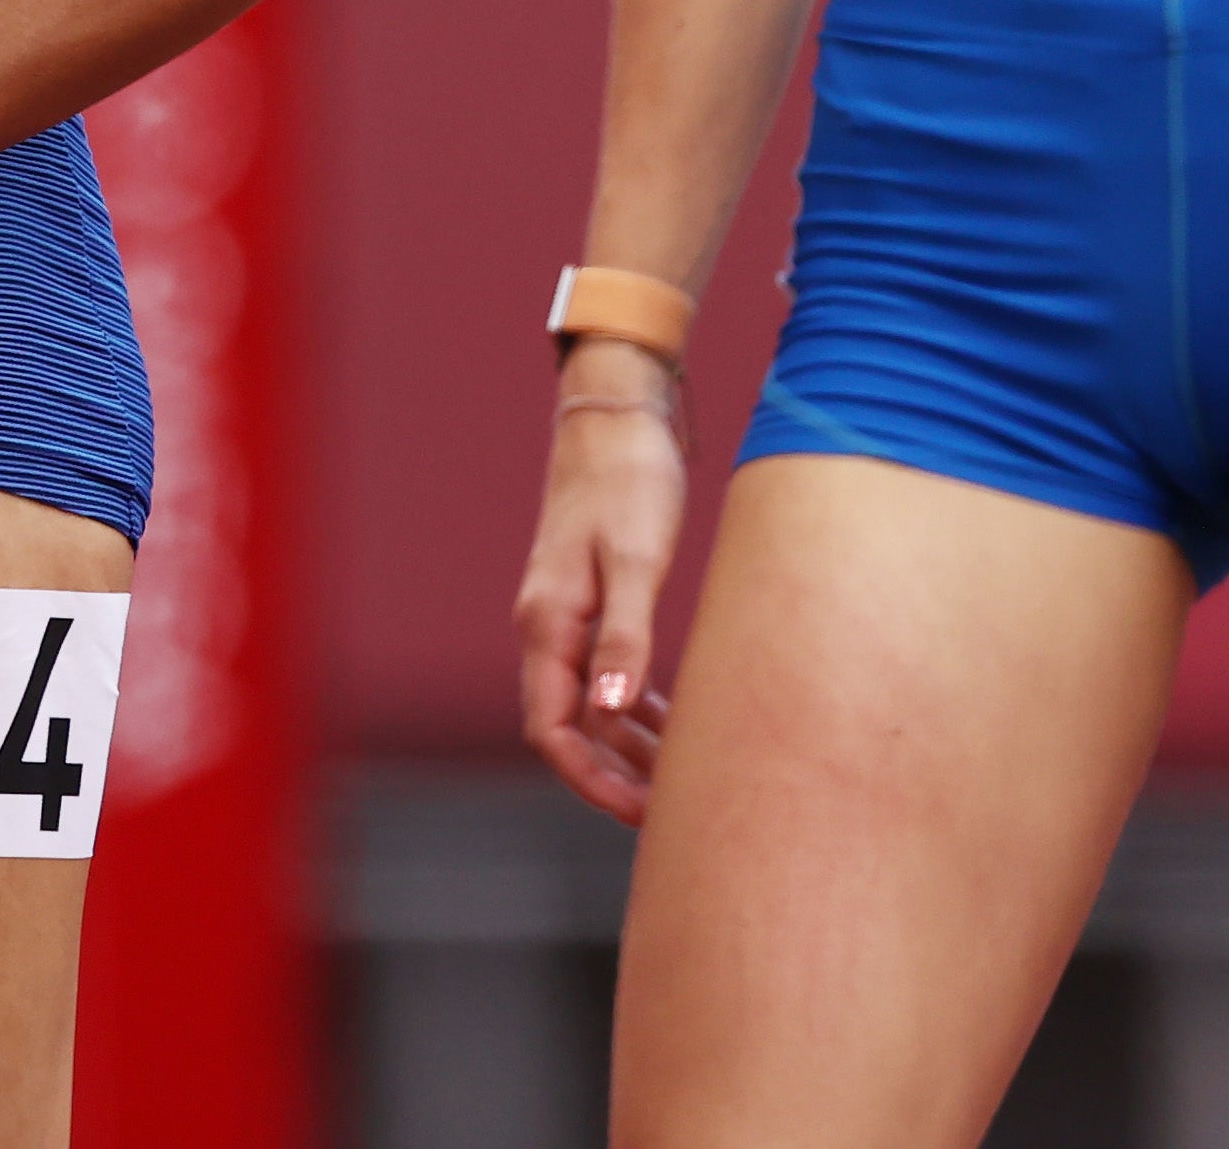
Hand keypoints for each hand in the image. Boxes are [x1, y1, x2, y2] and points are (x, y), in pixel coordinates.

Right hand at [512, 351, 686, 823]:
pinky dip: (632, 706)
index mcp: (547, 622)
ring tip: (683, 778)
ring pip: (586, 705)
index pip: (553, 729)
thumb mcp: (637, 558)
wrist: (618, 412)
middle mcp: (545, 625)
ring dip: (626, 746)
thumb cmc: (630, 478)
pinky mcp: (587, 597)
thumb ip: (624, 637)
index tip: (644, 817)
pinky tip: (674, 721)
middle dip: (612, 777)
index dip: (592, 782)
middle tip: (672, 815)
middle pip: (565, 727)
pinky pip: (601, 673)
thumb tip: (607, 712)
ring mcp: (563, 612)